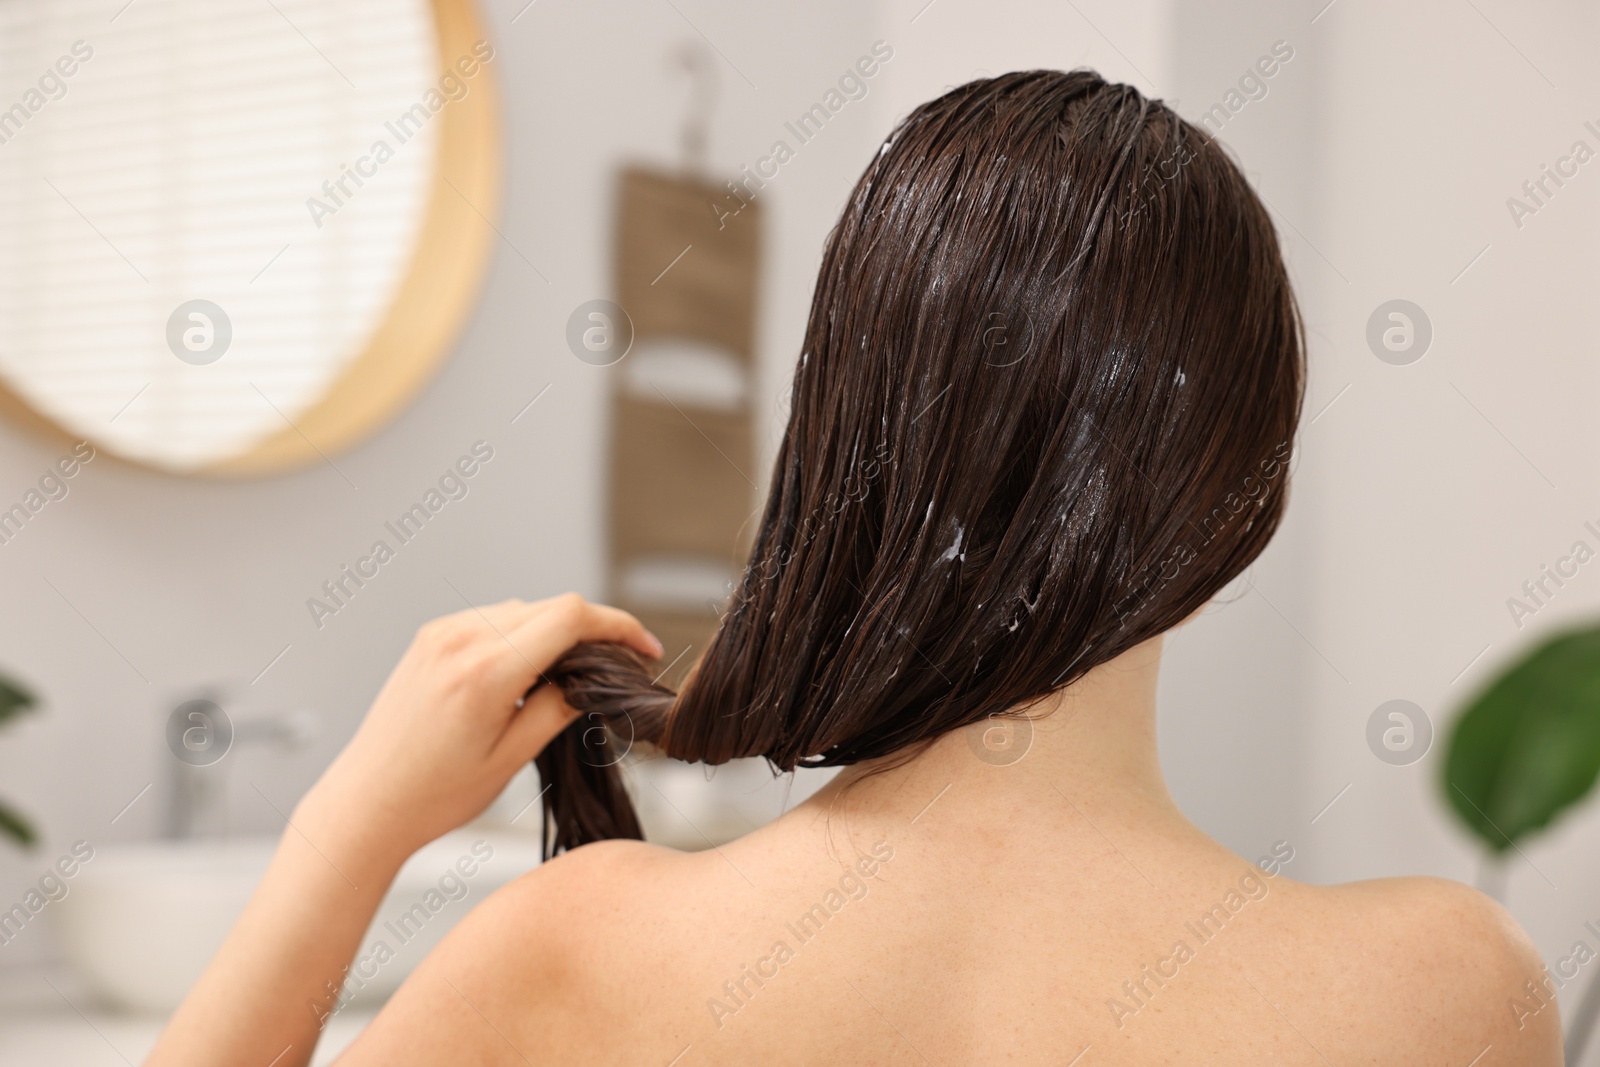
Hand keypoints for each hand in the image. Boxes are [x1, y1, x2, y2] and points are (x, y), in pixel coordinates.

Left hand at [304, 594, 661, 862]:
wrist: (368, 801)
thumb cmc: (434, 794)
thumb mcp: (511, 757)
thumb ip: (558, 708)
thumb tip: (592, 680)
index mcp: (486, 672)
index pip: (570, 617)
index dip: (618, 626)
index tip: (643, 648)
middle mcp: (462, 640)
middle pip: (552, 607)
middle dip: (592, 631)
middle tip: (617, 667)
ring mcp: (442, 633)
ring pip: (524, 609)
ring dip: (555, 631)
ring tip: (569, 676)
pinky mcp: (431, 637)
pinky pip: (493, 618)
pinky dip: (520, 633)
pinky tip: (526, 670)